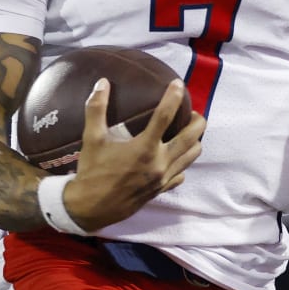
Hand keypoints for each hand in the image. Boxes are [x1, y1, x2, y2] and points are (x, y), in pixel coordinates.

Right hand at [62, 79, 205, 230]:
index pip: (165, 116)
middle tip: (191, 113)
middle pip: (191, 137)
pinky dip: (182, 163)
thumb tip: (102, 82)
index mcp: (144, 148)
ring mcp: (163, 178)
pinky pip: (181, 174)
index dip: (173, 97)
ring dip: (194, 141)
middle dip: (197, 121)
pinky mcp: (161, 189)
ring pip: (192, 156)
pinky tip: (174, 157)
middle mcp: (159, 163)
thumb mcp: (91, 138)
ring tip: (188, 132)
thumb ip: (96, 108)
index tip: (177, 84)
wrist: (91, 207)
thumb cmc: (91, 171)